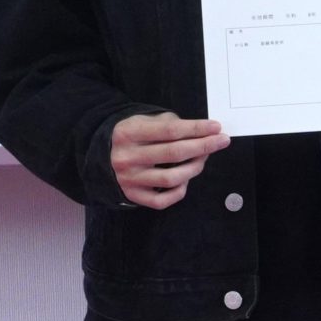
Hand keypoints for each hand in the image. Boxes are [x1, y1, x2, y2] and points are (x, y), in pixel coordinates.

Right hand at [112, 111, 228, 208]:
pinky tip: (185, 180)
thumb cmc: (130, 136)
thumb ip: (168, 123)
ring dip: (195, 168)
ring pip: (172, 178)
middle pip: (174, 153)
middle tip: (221, 141)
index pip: (170, 130)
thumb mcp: (141, 120)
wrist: (99, 156)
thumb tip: (200, 131)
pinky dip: (179, 191)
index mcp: (129, 133)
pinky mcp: (133, 195)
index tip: (216, 127)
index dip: (196, 128)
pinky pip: (162, 200)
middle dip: (203, 146)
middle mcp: (128, 157)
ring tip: (203, 158)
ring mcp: (130, 179)